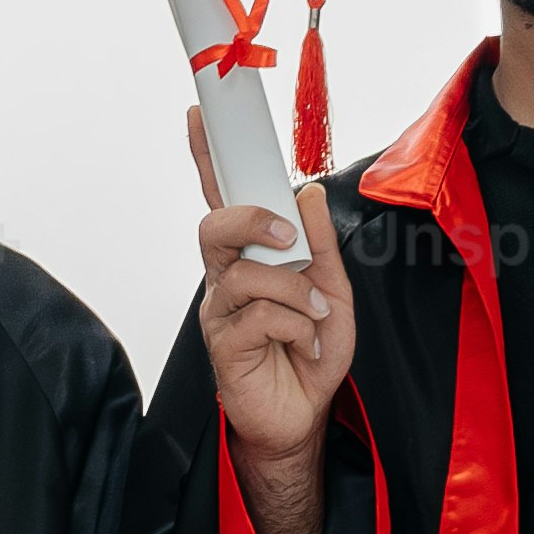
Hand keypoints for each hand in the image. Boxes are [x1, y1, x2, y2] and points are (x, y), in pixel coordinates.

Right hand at [190, 116, 353, 533]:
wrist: (303, 417)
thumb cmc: (310, 352)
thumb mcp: (332, 290)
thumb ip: (319, 244)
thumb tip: (306, 194)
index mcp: (251, 255)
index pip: (225, 197)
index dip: (209, 157)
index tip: (200, 115)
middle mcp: (228, 277)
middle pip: (216, 225)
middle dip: (251, 221)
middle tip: (288, 238)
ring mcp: (221, 310)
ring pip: (242, 272)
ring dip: (291, 289)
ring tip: (315, 316)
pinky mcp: (223, 344)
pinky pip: (254, 315)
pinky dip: (291, 323)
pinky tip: (303, 342)